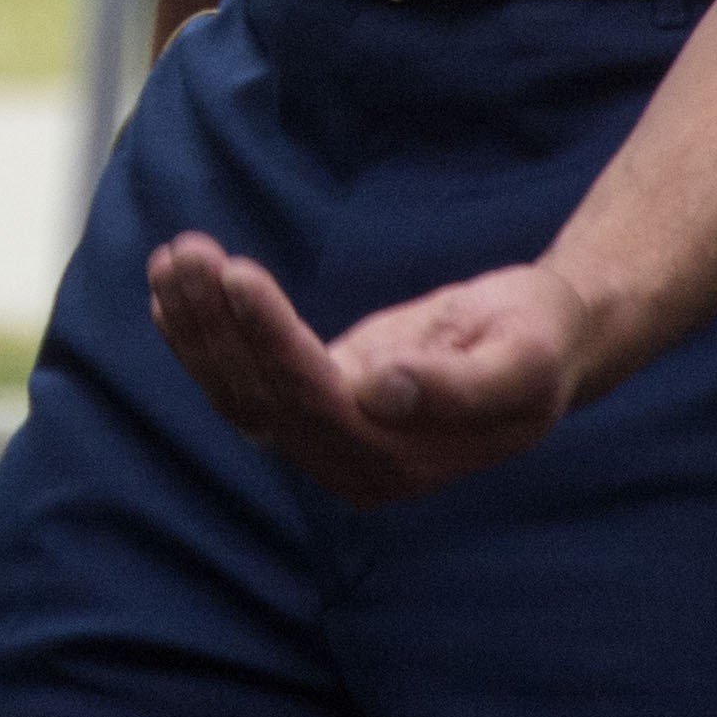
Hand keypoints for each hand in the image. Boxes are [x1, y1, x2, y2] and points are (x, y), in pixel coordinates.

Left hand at [145, 233, 590, 507]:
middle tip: (188, 251)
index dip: (269, 340)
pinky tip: (171, 295)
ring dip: (200, 327)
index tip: (237, 273)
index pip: (315, 400)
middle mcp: (353, 465)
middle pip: (263, 399)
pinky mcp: (314, 406)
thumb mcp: (520, 360)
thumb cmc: (539, 342)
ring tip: (174, 257)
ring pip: (241, 393)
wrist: (545, 342)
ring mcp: (328, 441)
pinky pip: (244, 383)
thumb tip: (378, 394)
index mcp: (402, 462)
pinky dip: (204, 340)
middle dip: (218, 324)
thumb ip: (458, 388)